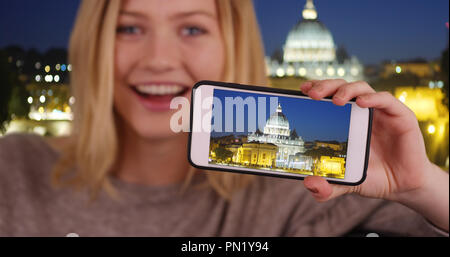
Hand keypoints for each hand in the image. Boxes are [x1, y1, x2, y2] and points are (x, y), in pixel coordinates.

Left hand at [299, 79, 433, 201]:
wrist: (404, 186)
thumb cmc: (373, 177)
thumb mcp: (346, 182)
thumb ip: (327, 186)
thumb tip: (308, 184)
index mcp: (346, 121)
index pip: (329, 96)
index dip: (317, 89)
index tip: (302, 89)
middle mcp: (361, 112)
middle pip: (341, 87)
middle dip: (325, 86)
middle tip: (312, 94)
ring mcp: (380, 112)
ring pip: (362, 88)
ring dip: (346, 90)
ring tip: (336, 100)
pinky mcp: (400, 116)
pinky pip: (386, 100)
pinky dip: (373, 98)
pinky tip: (361, 103)